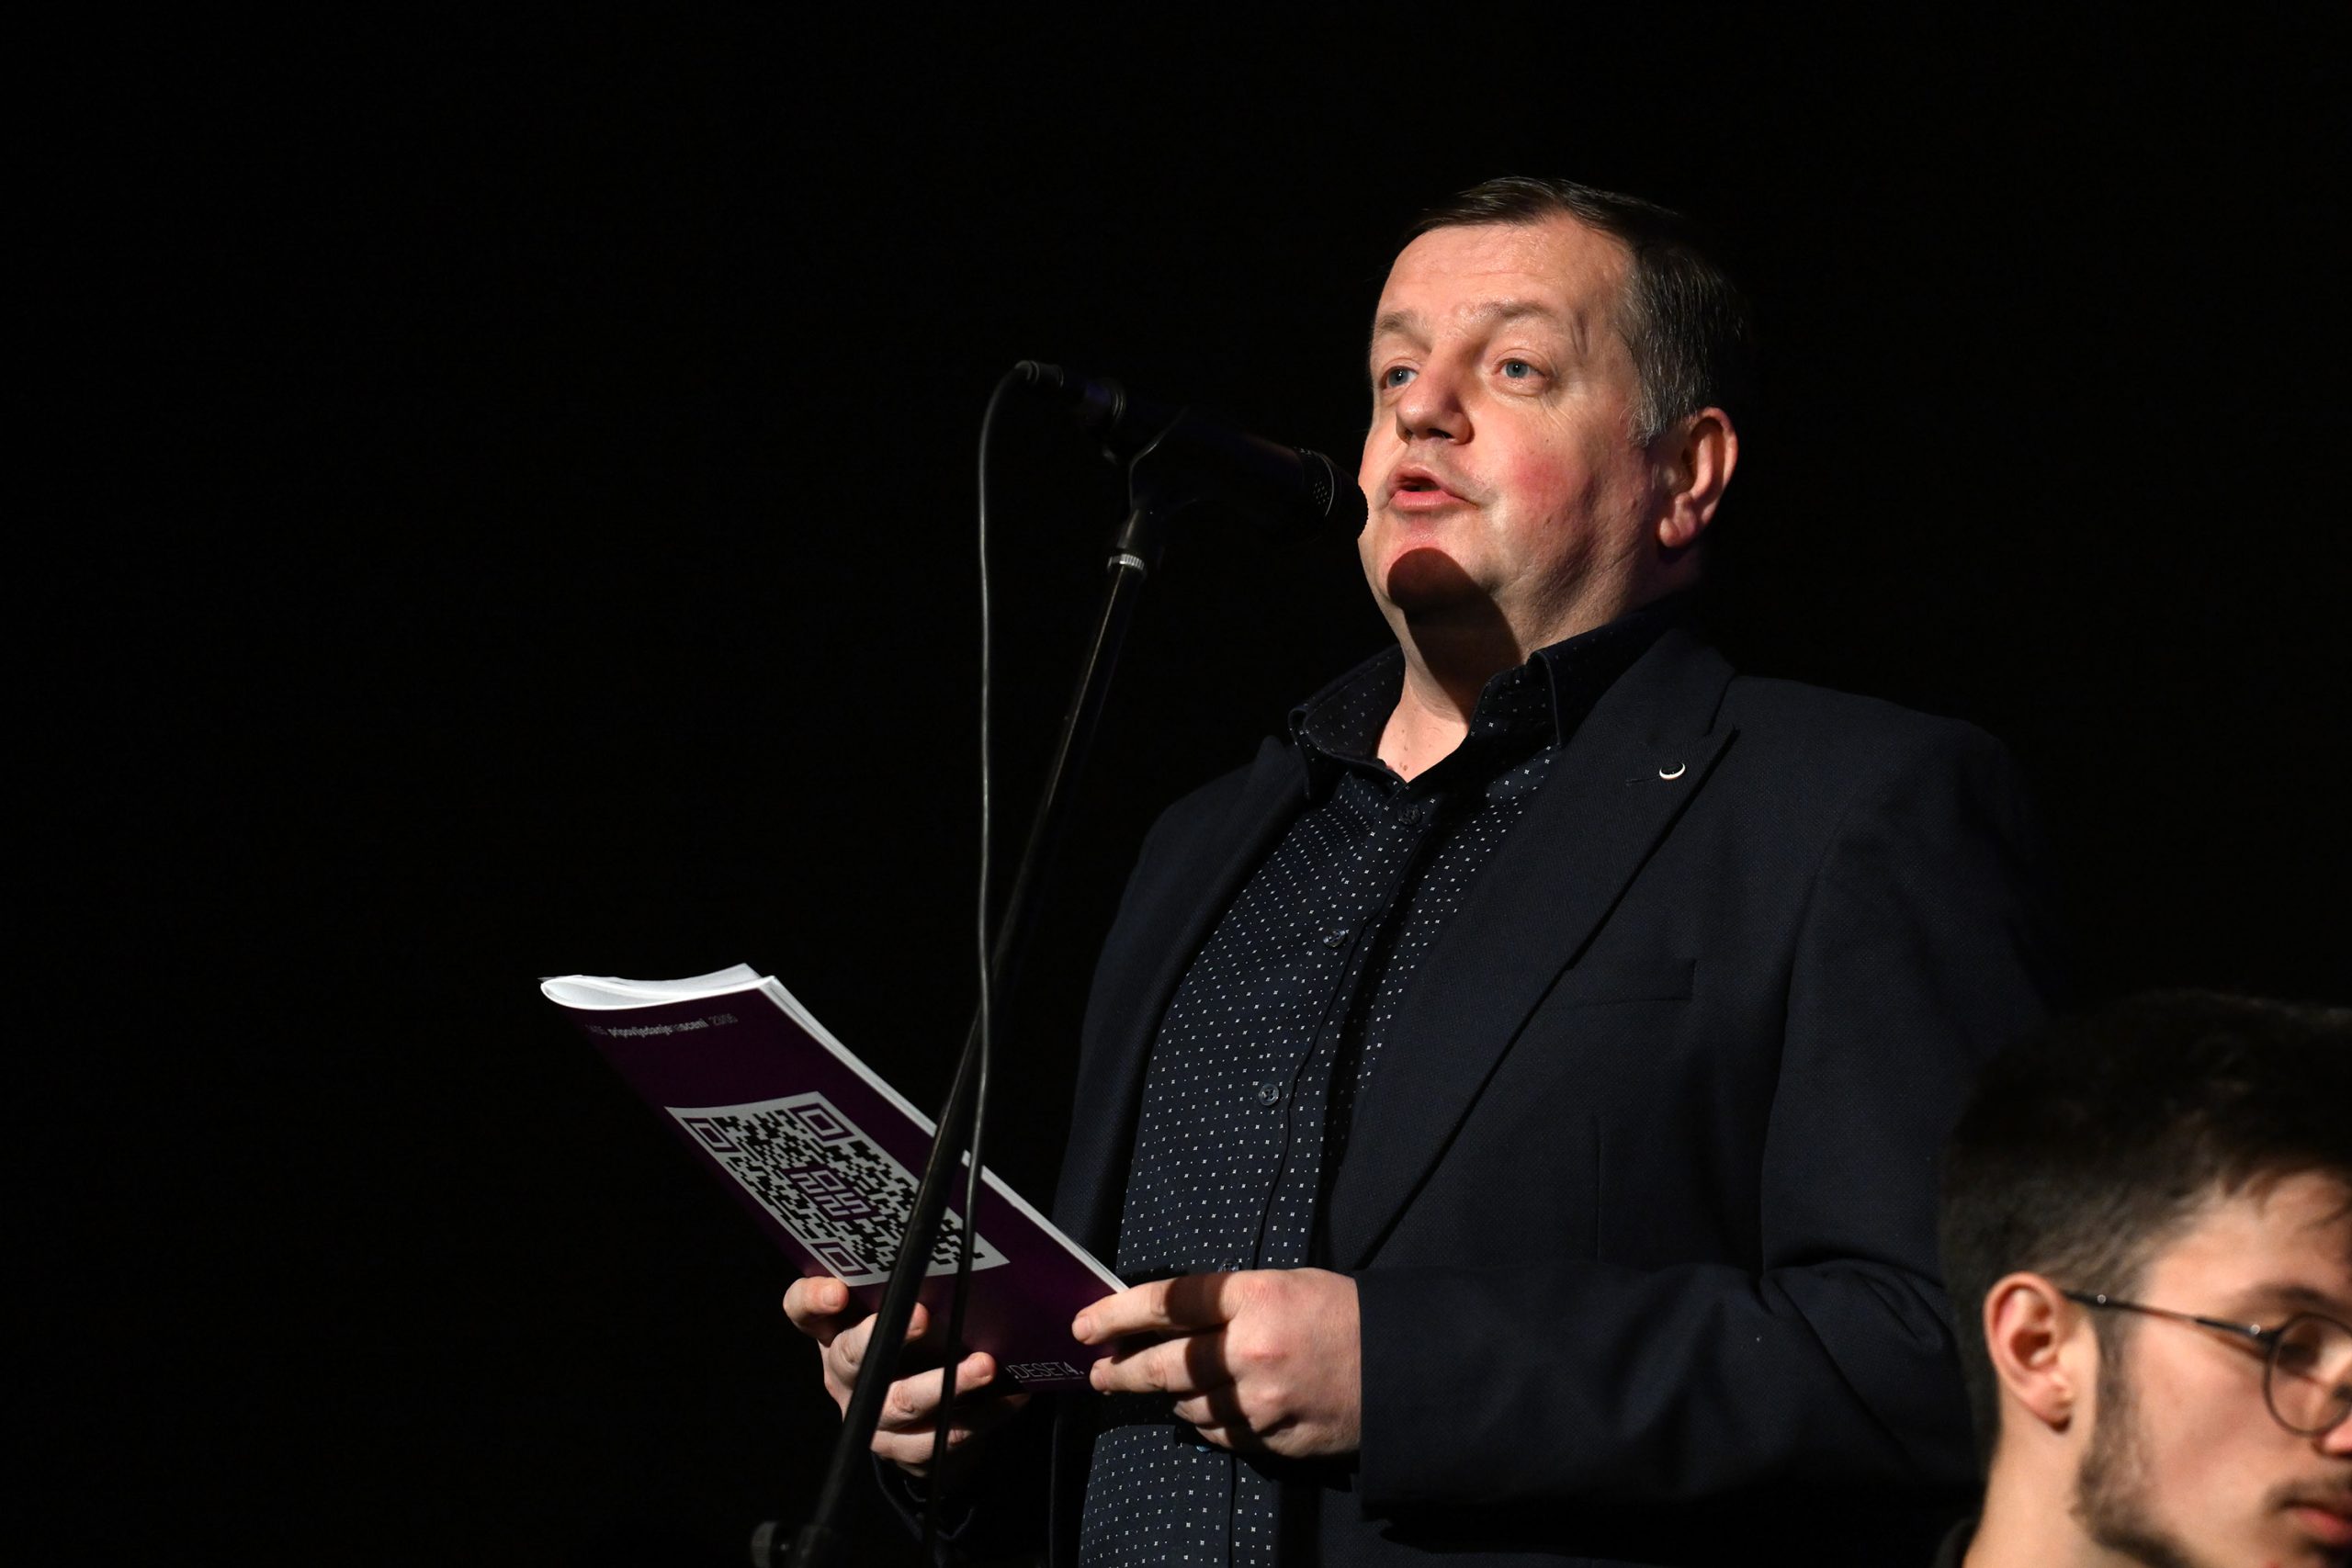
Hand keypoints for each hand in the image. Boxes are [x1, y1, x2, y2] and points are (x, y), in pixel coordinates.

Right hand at [782, 1276, 1030, 1476]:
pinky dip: (981, 1417)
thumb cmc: (913, 1343)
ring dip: (945, 1385)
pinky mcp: (904, 1451)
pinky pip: (941, 1440)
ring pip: (899, 1405)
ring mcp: (871, 1418)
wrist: (922, 1423)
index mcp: (833, 1331)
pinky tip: (1010, 1397)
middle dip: (888, 1336)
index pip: (803, 1309)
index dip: (813, 1300)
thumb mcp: (898, 1310)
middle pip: (850, 1357)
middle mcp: (844, 1376)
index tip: (839, 1289)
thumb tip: (962, 1249)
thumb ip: (908, 1283)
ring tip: (985, 1366)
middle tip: (923, 1315)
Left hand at [1072, 1268, 1360, 1458]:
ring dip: (1168, 1396)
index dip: (1117, 1313)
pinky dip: (1205, 1421)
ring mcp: (1260, 1402)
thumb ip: (1229, 1301)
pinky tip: (1206, 1409)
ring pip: (1186, 1406)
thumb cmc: (1345, 1314)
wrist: (1406, 1368)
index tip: (1087, 1324)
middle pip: (1164, 1365)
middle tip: (1100, 1372)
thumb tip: (1170, 1320)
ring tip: (1157, 1387)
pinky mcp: (1273, 1439)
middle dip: (1123, 1370)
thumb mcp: (1287, 1283)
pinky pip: (1219, 1434)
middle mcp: (1249, 1350)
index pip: (1166, 1302)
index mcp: (1254, 1297)